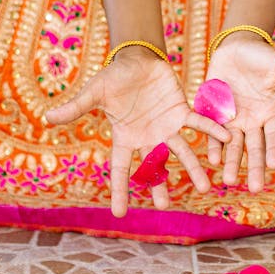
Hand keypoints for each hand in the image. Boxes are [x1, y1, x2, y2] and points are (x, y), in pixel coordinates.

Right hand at [44, 48, 229, 216]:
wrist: (136, 59)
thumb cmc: (113, 78)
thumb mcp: (94, 93)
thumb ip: (76, 108)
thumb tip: (47, 118)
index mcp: (125, 138)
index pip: (120, 169)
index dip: (119, 191)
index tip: (120, 214)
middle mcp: (148, 139)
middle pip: (154, 168)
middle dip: (161, 187)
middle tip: (167, 207)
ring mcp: (166, 128)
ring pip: (182, 152)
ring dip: (194, 168)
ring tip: (206, 187)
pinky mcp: (182, 112)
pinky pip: (199, 124)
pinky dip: (212, 130)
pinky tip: (227, 140)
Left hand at [206, 35, 274, 191]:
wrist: (236, 45)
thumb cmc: (263, 56)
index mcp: (271, 113)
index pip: (274, 136)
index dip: (274, 149)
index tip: (274, 164)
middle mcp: (253, 121)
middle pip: (254, 148)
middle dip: (254, 167)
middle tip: (254, 189)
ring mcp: (233, 119)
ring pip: (233, 145)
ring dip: (231, 162)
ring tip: (228, 180)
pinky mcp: (214, 113)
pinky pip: (212, 132)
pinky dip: (213, 145)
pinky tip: (212, 158)